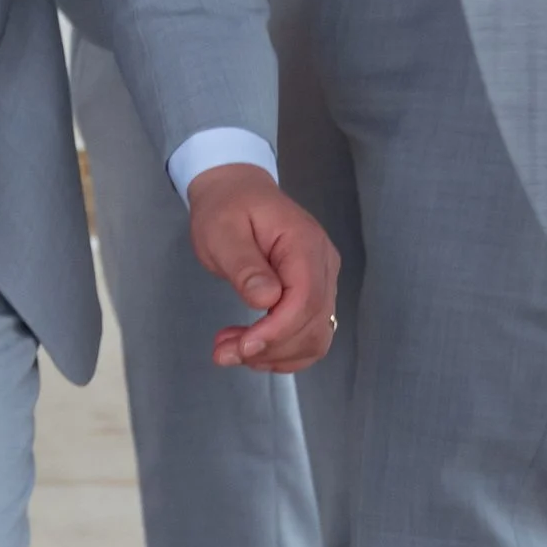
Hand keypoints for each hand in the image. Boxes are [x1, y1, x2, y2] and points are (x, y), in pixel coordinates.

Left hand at [186, 163, 340, 372]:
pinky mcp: (313, 294)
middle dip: (270, 348)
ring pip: (316, 336)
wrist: (237, 191)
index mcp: (304, 244)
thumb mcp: (223, 231)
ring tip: (230, 350)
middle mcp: (324, 265)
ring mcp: (323, 280)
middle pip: (314, 324)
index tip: (243, 346)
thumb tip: (266, 299)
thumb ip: (244, 266)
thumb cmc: (227, 207)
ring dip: (276, 354)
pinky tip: (251, 348)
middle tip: (223, 352)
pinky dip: (282, 351)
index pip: (305, 299)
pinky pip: (309, 334)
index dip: (278, 331)